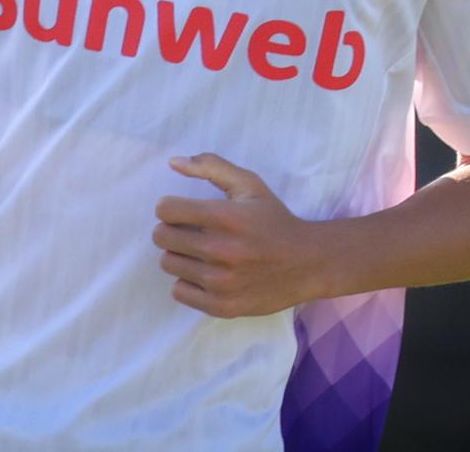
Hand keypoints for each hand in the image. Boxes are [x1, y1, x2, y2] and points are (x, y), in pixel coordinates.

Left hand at [152, 153, 327, 318]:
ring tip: (201, 252)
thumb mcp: (249, 185)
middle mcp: (221, 251)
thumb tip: (172, 162)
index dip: (171, 207)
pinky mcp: (222, 306)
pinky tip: (207, 274)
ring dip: (180, 255)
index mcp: (226, 217)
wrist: (307, 264)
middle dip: (172, 230)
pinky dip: (189, 282)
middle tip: (191, 231)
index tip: (184, 211)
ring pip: (168, 264)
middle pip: (162, 237)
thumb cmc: (274, 220)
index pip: (165, 210)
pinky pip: (179, 291)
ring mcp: (221, 282)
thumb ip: (210, 166)